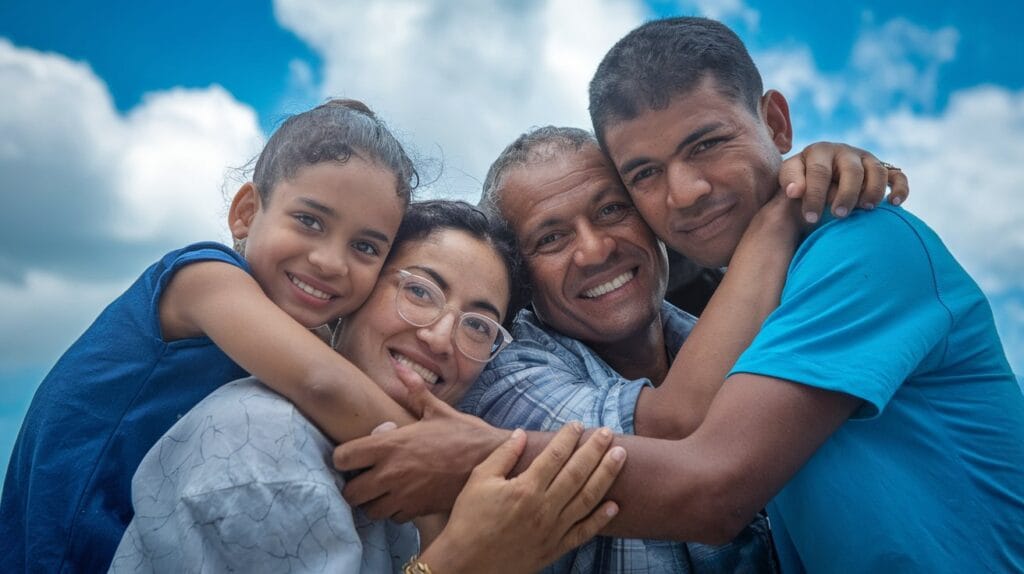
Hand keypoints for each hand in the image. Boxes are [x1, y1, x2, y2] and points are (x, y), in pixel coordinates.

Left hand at [333, 370, 508, 520]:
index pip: (342, 458)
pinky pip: (393, 518)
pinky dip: (394, 511)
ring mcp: (404, 495)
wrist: (492, 461)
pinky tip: (403, 498)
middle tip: (364, 477)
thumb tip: (401, 368)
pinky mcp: (418, 511)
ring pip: (369, 510)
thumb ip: (414, 390)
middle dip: (353, 486)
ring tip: (382, 490)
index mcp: (391, 445)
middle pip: (350, 493)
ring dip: (372, 501)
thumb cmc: (465, 434)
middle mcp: (392, 473)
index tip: (352, 456)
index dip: (343, 458)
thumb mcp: (438, 410)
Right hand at [418, 424, 625, 573]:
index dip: (568, 437)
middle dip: (596, 450)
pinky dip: (601, 519)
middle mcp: (544, 508)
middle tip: (609, 433)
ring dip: (606, 475)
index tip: (578, 424)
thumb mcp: (479, 481)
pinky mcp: (555, 548)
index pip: (554, 455)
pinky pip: (584, 532)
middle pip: (578, 473)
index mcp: (525, 488)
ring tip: (620, 457)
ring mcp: (553, 530)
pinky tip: (615, 505)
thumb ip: (502, 455)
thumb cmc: (468, 520)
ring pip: (587, 498)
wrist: (466, 564)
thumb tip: (521, 433)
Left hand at [780, 142, 909, 222]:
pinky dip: (900, 188)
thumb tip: (794, 192)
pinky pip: (898, 176)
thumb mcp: (789, 176)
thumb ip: (789, 181)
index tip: (811, 218)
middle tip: (838, 215)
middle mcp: (845, 152)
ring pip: (877, 171)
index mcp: (820, 151)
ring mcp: (866, 160)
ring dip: (873, 190)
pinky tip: (894, 204)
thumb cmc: (800, 179)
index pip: (819, 172)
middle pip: (851, 171)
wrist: (817, 176)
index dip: (815, 195)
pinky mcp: (883, 169)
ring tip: (865, 209)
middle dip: (846, 194)